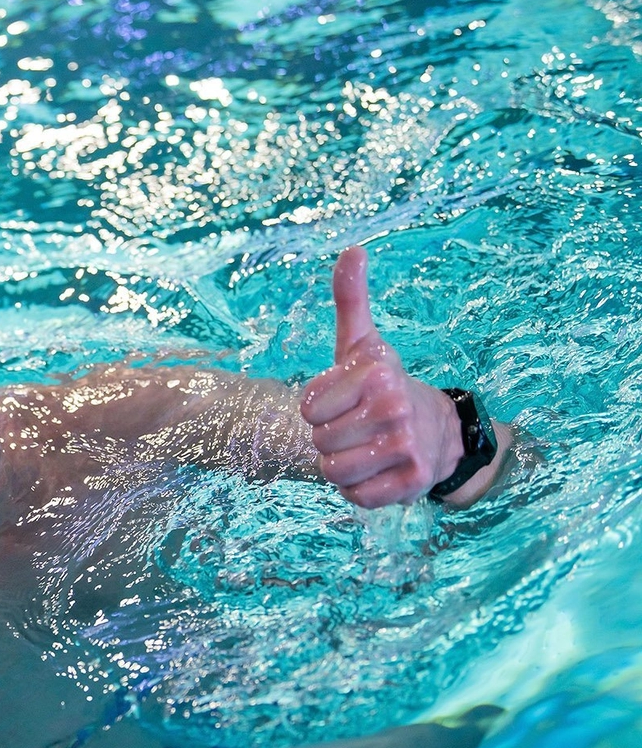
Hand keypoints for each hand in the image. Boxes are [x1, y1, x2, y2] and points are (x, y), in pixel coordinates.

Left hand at [299, 247, 462, 507]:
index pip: (308, 409)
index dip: (318, 411)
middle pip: (319, 442)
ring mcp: (407, 445)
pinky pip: (357, 497)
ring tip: (366, 448)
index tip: (344, 402)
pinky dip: (360, 490)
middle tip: (358, 427)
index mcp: (376, 371)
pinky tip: (379, 471)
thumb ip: (351, 300)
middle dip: (330, 439)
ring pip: (333, 471)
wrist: (439, 431)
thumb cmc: (383, 387)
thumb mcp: (363, 343)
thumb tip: (353, 251)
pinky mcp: (413, 482)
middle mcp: (394, 405)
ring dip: (342, 466)